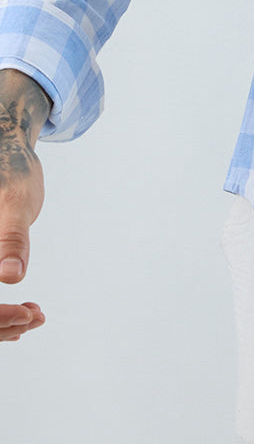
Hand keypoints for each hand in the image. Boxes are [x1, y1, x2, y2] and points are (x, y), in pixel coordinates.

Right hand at [0, 71, 48, 340]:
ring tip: (34, 315)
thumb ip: (10, 238)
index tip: (26, 316)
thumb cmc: (10, 167)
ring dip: (0, 320)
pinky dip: (0, 311)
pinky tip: (25, 311)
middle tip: (36, 317)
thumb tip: (10, 275)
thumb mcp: (14, 200)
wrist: (6, 147)